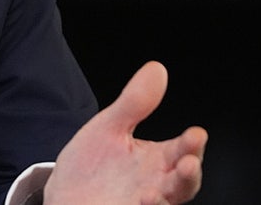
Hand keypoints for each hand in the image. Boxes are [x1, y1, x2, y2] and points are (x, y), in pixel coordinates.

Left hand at [45, 61, 206, 204]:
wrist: (64, 195)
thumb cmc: (92, 164)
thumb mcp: (109, 127)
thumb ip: (134, 103)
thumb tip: (157, 68)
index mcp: (158, 160)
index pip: (183, 150)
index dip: (192, 144)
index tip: (197, 133)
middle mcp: (156, 185)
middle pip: (183, 183)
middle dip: (188, 174)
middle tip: (187, 162)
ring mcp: (142, 203)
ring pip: (163, 204)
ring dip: (162, 200)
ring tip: (151, 194)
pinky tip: (138, 202)